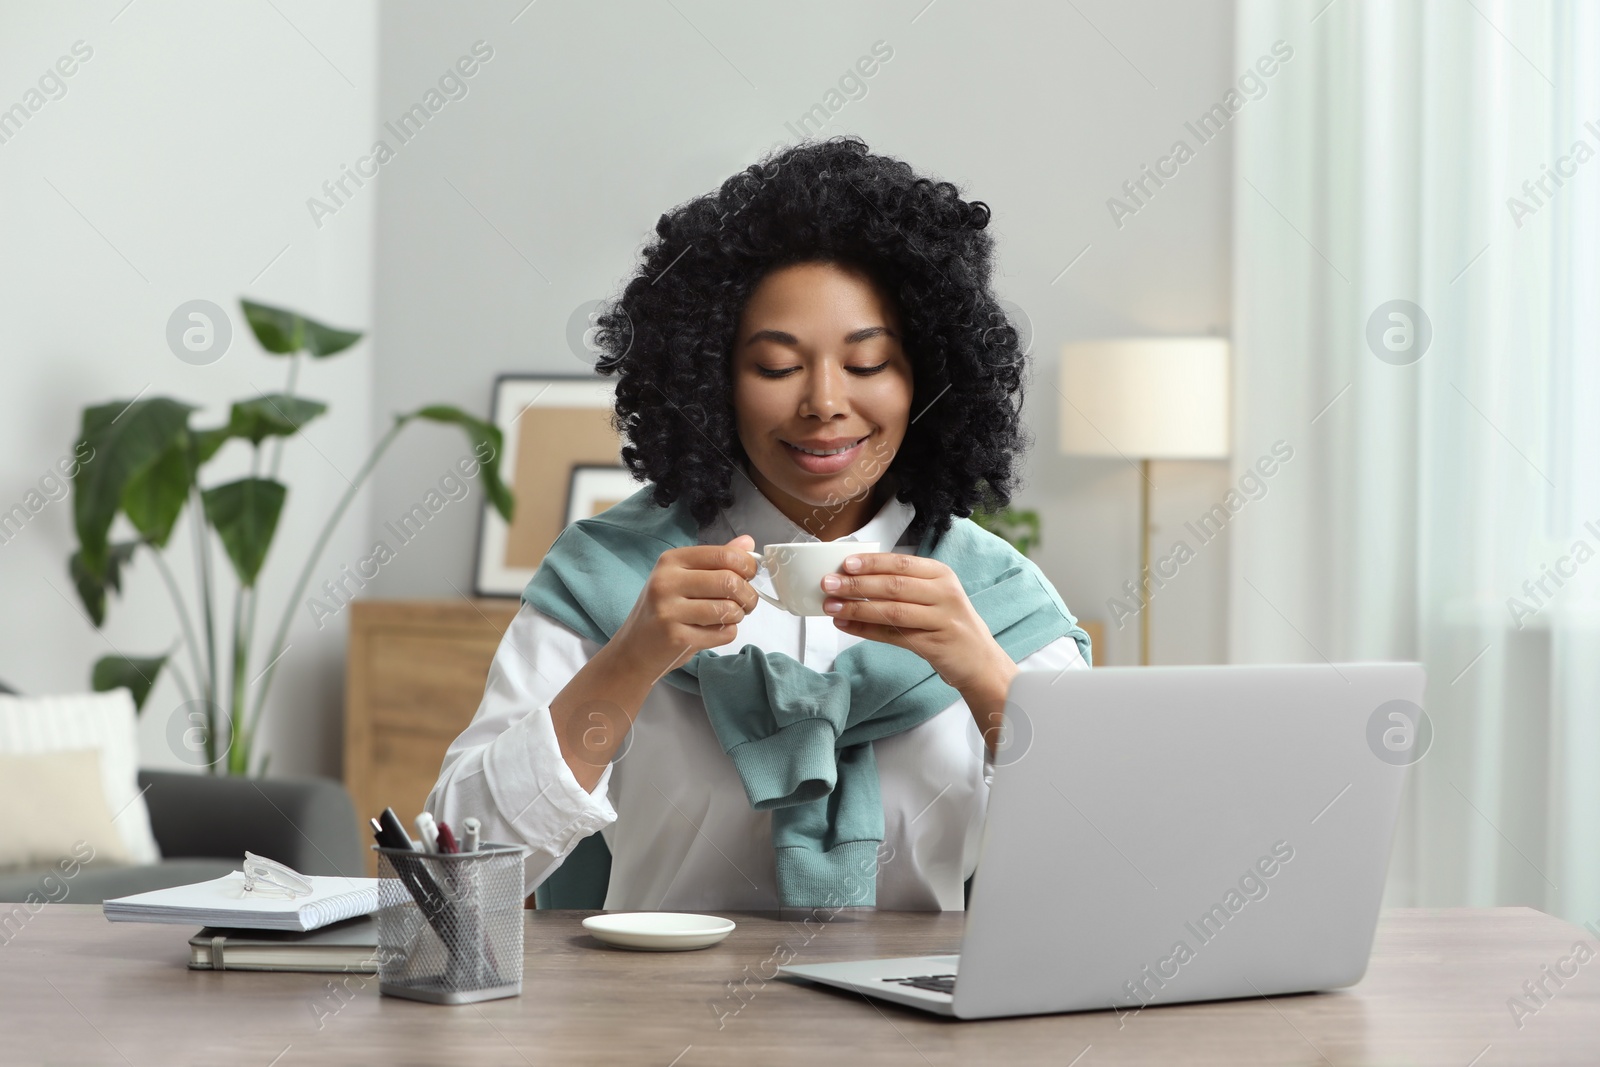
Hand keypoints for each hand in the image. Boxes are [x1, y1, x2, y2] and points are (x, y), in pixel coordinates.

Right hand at [613, 534, 760, 677]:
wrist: (634, 649)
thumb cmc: (664, 610)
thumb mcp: (682, 577)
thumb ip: (716, 560)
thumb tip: (747, 543)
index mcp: (671, 560)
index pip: (724, 554)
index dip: (747, 566)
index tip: (750, 576)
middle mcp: (667, 582)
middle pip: (729, 581)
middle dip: (748, 595)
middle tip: (747, 603)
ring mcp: (669, 611)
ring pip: (729, 609)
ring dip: (737, 616)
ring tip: (728, 617)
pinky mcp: (676, 637)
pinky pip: (723, 634)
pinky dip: (726, 634)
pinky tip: (712, 632)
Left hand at [820, 552, 1016, 711]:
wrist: (979, 660)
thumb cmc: (948, 622)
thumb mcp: (935, 594)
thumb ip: (904, 583)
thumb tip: (855, 576)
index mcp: (942, 574)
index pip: (902, 563)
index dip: (872, 563)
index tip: (845, 563)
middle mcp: (944, 594)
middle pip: (894, 586)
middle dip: (857, 584)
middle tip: (828, 584)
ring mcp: (942, 620)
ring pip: (892, 611)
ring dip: (857, 608)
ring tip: (831, 606)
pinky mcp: (935, 645)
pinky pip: (893, 636)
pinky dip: (866, 631)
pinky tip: (846, 627)